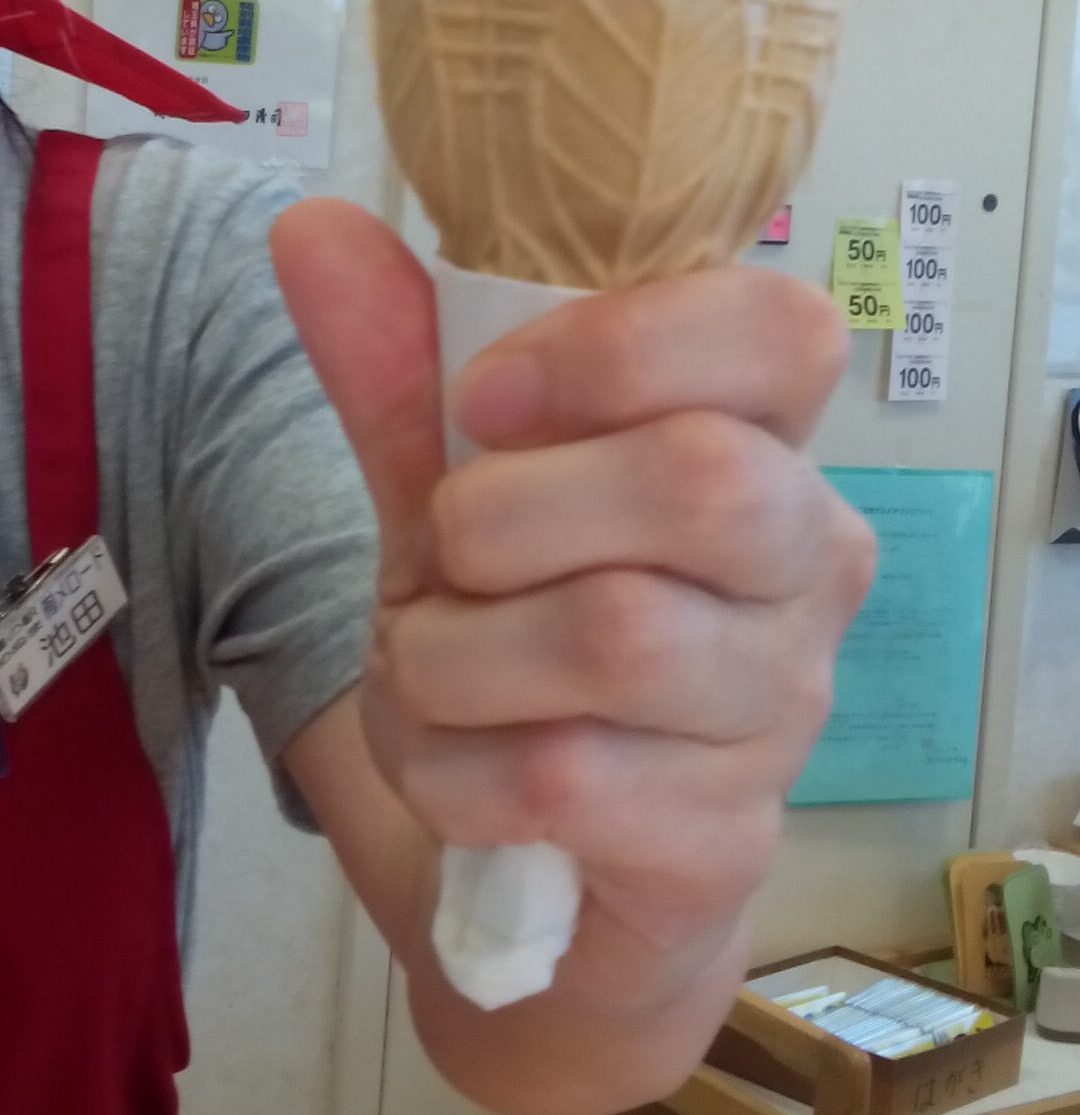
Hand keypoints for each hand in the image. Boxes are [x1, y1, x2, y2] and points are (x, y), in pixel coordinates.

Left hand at [271, 200, 873, 1086]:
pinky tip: (455, 775)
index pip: (784, 330)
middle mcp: (806, 566)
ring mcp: (782, 709)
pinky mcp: (725, 840)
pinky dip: (452, 769)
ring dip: (454, 655)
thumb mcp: (448, 503)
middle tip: (447, 555)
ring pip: (615, 634)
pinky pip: (562, 776)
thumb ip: (398, 372)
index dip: (619, 347)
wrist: (539, 889)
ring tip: (430, 672)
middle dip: (509, 512)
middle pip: (703, 479)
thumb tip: (308, 224)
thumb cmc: (520, 652)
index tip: (486, 401)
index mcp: (765, 443)